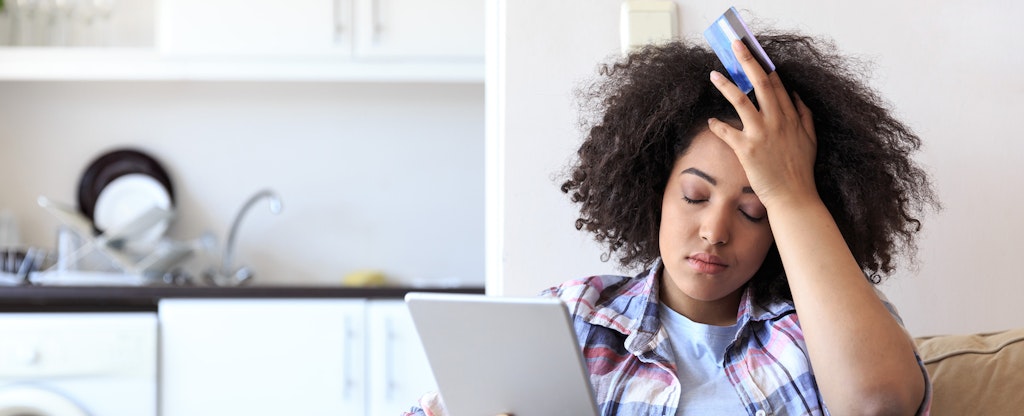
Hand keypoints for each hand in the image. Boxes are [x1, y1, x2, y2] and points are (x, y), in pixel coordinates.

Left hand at [707, 39, 817, 208]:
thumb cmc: (801, 170)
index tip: (754, 53)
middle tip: (736, 46)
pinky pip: (727, 132)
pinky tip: (710, 121)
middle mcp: (777, 121)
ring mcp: (761, 134)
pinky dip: (717, 125)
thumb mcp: (811, 138)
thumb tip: (796, 95)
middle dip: (747, 61)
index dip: (765, 67)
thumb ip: (805, 114)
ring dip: (726, 85)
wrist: (794, 197)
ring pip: (741, 101)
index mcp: (791, 117)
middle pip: (761, 83)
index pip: (777, 85)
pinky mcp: (746, 149)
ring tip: (714, 74)